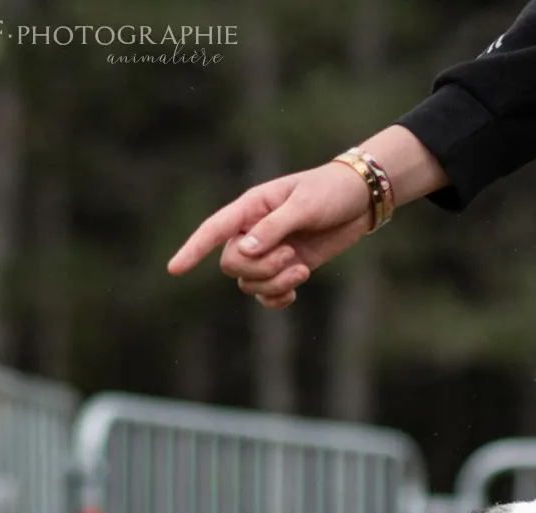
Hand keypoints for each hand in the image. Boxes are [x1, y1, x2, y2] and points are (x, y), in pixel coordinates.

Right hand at [167, 124, 444, 308]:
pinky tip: (295, 289)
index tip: (174, 270)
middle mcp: (254, 231)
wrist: (361, 199)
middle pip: (231, 264)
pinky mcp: (285, 268)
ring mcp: (269, 252)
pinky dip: (277, 297)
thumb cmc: (331, 192)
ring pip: (248, 282)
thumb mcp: (304, 205)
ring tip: (302, 268)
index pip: (214, 230)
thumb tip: (244, 250)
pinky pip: (265, 295)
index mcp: (252, 207)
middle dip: (259, 269)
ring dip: (273, 283)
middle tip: (291, 256)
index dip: (193, 249)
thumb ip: (273, 227)